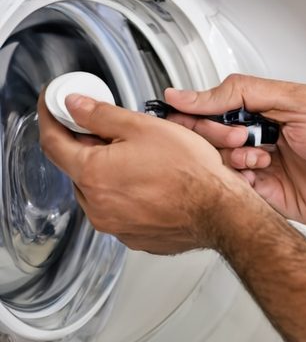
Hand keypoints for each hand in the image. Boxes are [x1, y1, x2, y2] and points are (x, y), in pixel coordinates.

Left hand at [38, 91, 253, 253]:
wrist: (219, 210)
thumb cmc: (190, 172)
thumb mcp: (144, 128)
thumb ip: (102, 116)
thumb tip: (75, 105)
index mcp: (93, 174)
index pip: (53, 143)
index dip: (51, 120)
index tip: (53, 108)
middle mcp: (96, 205)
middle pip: (78, 169)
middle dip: (90, 148)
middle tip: (115, 133)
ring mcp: (114, 225)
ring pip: (99, 192)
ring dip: (110, 174)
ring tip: (144, 161)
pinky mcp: (132, 236)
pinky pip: (119, 211)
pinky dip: (127, 195)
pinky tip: (152, 184)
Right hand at [163, 74, 305, 228]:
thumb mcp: (297, 102)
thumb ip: (244, 93)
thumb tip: (195, 93)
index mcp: (264, 108)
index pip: (213, 103)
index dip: (199, 110)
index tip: (188, 114)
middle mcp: (259, 135)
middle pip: (208, 133)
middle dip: (216, 133)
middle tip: (244, 136)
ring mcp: (259, 164)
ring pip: (217, 161)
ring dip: (232, 158)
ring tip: (259, 158)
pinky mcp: (262, 194)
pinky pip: (231, 188)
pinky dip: (237, 182)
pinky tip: (257, 177)